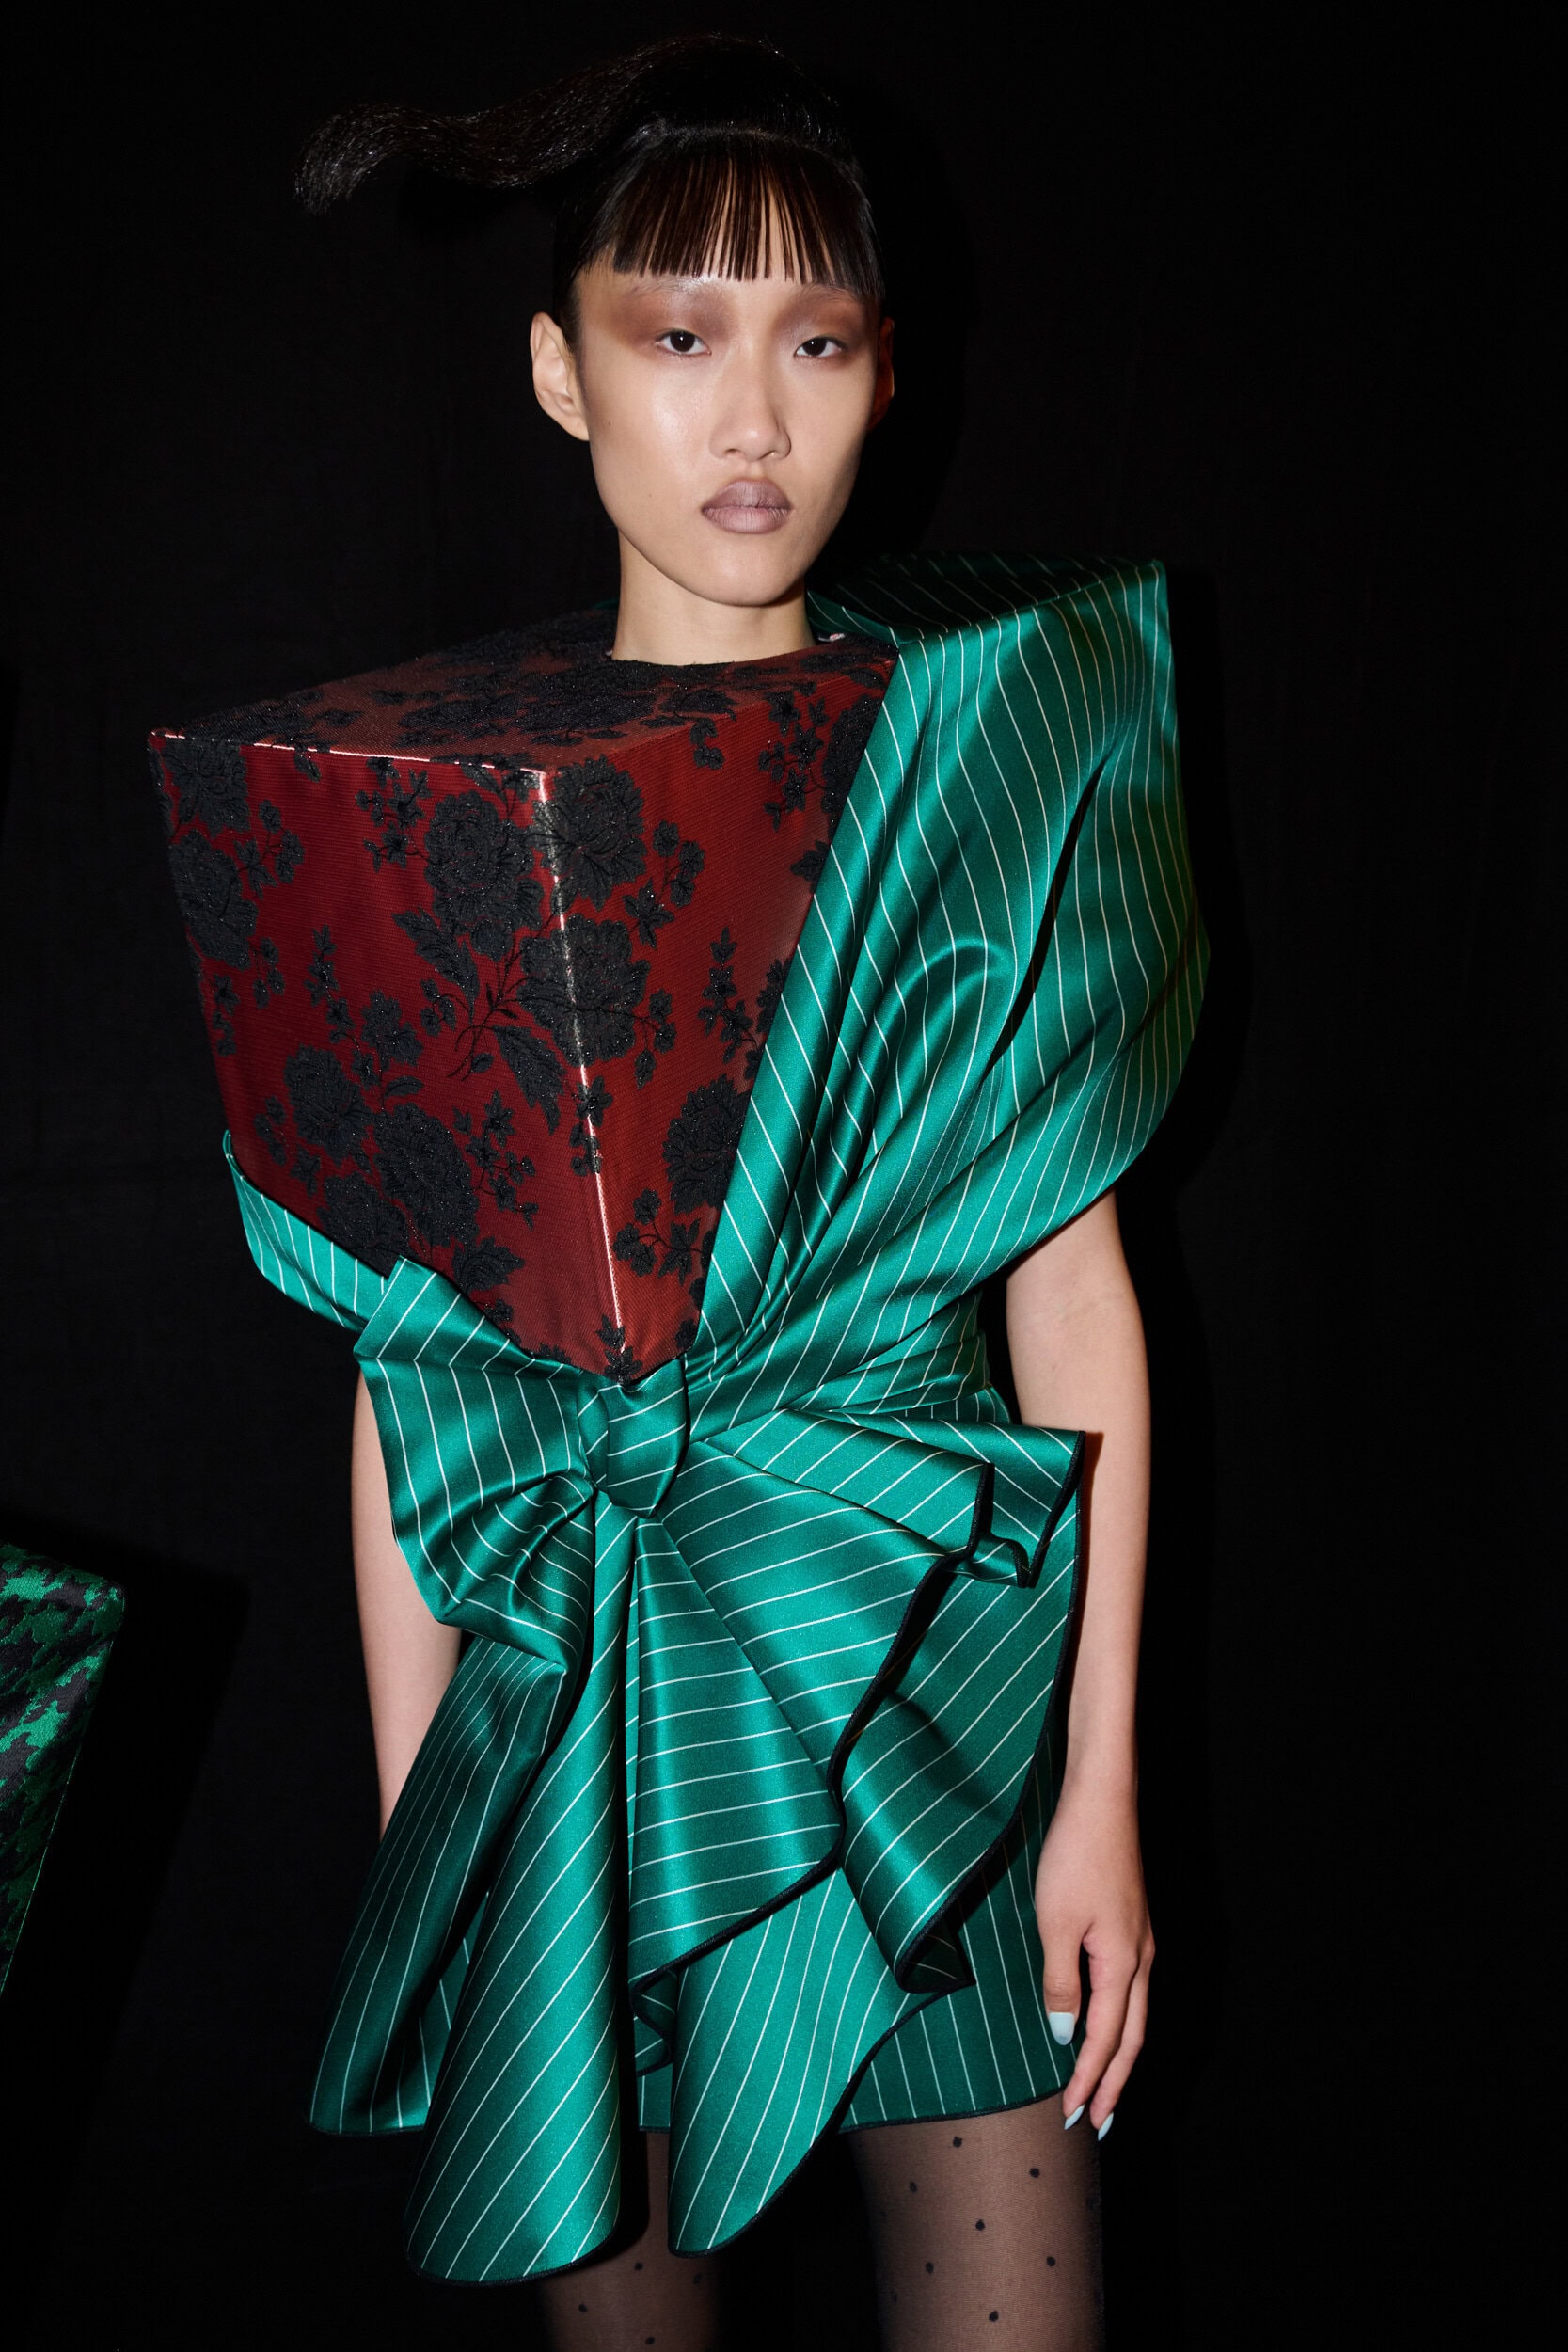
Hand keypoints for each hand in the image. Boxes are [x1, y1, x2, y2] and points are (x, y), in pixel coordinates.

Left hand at [1034, 1774, 1152, 2133]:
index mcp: (1123, 1963)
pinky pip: (1130, 1992)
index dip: (1088, 2079)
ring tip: (1104, 2091)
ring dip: (1119, 2058)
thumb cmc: (1075, 1854)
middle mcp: (1140, 1959)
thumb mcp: (1056, 1922)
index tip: (1072, 2114)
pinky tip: (1105, 2027)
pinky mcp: (1132, 1926)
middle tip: (1098, 2125)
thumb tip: (1065, 2033)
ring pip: (1135, 2017)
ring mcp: (1140, 1942)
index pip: (1106, 2039)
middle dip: (1114, 2085)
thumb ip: (1060, 1983)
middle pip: (1132, 2039)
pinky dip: (1120, 2024)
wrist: (1102, 1799)